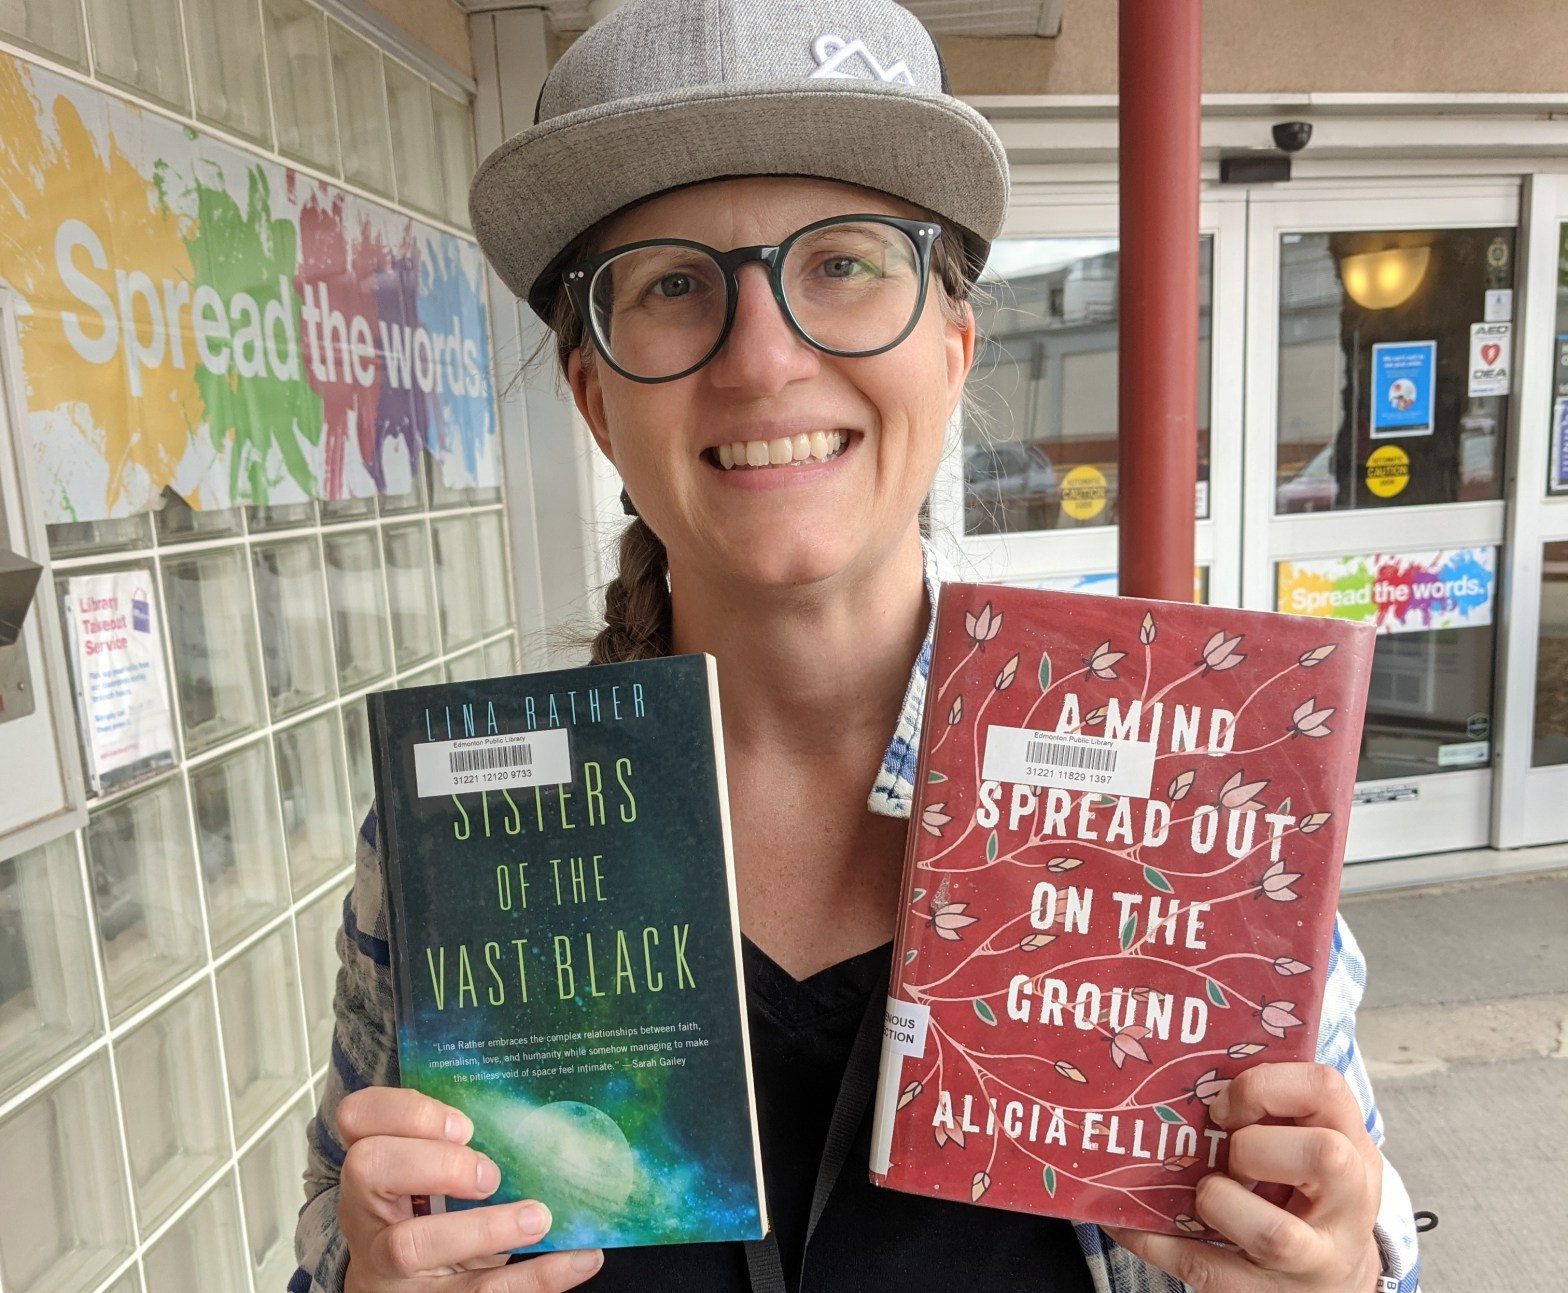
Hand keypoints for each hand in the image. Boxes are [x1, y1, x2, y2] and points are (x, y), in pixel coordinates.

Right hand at [337, 1086, 603, 1290]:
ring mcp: (388, 1265)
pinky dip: (537, 1276)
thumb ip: (463, 1149)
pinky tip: (579, 1260)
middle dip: (436, 1161)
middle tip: (490, 1175)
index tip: (464, 1125)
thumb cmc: (432, 1224)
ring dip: (485, 1227)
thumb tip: (547, 1119)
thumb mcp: (436, 1182)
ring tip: (540, 1218)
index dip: (408, 1111)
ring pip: (412, 1244)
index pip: (358, 1116)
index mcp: (374, 1167)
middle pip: (369, 1168)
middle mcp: (369, 1212)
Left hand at [1104, 1062, 1382, 1291]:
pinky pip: (1207, 1269)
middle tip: (1227, 1151)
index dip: (1267, 1085)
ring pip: (1274, 1234)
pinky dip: (1157, 1240)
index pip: (1326, 1088)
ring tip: (1204, 1192)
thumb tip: (1178, 1064)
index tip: (1228, 1104)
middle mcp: (1346, 1204)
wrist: (1336, 1281)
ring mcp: (1312, 1258)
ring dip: (1218, 1201)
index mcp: (1352, 1146)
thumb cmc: (1307, 1192)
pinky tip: (1126, 1219)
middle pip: (1323, 1157)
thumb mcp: (1309, 1143)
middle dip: (1253, 1146)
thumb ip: (1273, 1107)